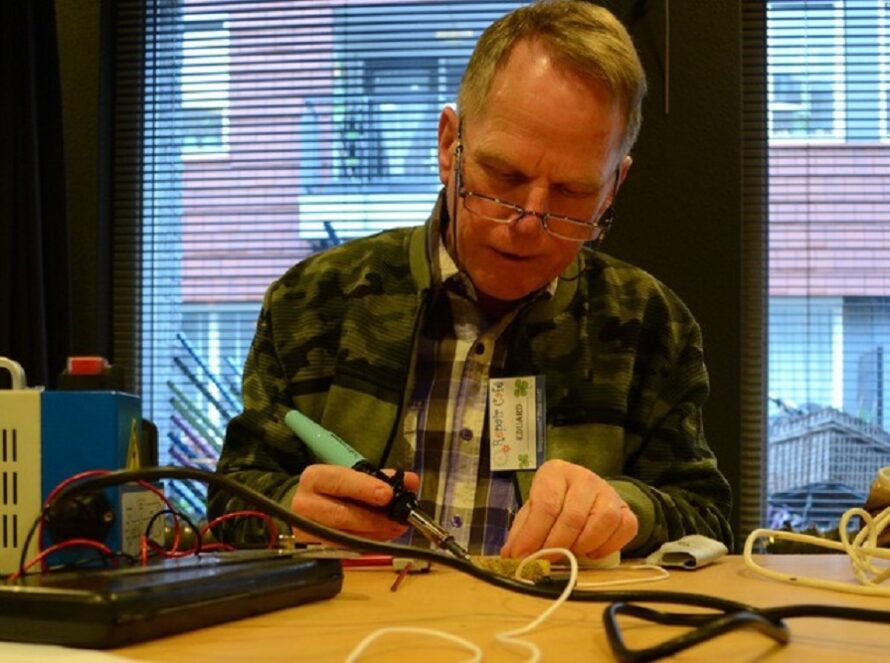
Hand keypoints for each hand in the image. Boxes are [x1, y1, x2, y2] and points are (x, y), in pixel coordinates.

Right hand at [290, 465, 420, 542]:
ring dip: (376, 534)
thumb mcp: (353, 476)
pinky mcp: (314, 548)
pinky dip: (369, 542)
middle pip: (342, 515)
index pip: (339, 481)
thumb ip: (381, 477)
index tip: (387, 494)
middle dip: (375, 519)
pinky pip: (346, 548)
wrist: (306, 506)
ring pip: (346, 536)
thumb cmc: (333, 489)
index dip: (363, 488)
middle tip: (399, 519)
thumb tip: (411, 481)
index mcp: (314, 478)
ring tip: (396, 528)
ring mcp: (307, 530)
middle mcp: (305, 504)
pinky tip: (383, 536)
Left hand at [500, 459, 636, 559]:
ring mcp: (609, 492)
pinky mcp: (626, 508)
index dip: (533, 535)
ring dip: (583, 545)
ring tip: (570, 554)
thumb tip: (510, 557)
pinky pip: (624, 529)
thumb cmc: (553, 503)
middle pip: (573, 516)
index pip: (546, 505)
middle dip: (556, 546)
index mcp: (555, 472)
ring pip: (602, 521)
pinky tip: (591, 552)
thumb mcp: (531, 511)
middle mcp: (584, 477)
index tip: (523, 557)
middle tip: (546, 561)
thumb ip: (521, 532)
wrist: (585, 496)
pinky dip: (607, 547)